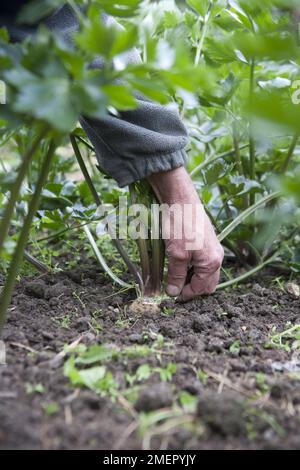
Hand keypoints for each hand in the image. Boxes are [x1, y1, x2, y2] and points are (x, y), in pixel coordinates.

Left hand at [148, 167, 223, 300]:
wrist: (181, 199)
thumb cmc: (180, 225)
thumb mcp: (176, 253)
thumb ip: (176, 275)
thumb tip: (173, 292)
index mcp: (212, 263)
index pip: (200, 289)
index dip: (185, 294)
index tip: (171, 294)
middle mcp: (217, 257)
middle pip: (207, 283)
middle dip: (192, 288)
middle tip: (174, 286)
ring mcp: (213, 248)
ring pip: (205, 273)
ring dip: (191, 277)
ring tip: (175, 274)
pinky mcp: (206, 241)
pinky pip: (203, 261)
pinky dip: (192, 267)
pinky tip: (179, 262)